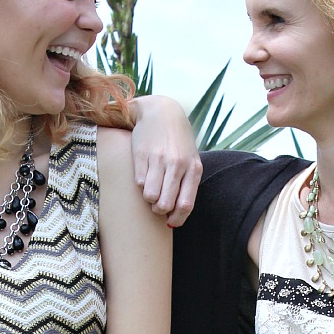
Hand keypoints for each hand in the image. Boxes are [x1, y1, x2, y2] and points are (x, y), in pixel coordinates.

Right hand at [129, 95, 201, 225]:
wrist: (162, 112)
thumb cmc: (178, 143)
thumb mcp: (190, 161)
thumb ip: (186, 187)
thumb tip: (173, 220)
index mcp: (193, 169)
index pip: (185, 205)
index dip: (176, 219)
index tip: (170, 221)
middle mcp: (177, 164)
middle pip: (165, 204)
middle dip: (160, 211)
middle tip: (158, 204)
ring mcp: (159, 159)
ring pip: (150, 196)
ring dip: (149, 199)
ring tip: (151, 189)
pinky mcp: (142, 155)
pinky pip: (139, 182)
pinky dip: (141, 184)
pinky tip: (145, 173)